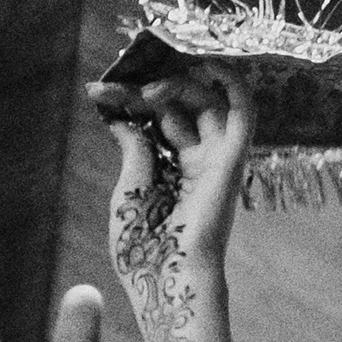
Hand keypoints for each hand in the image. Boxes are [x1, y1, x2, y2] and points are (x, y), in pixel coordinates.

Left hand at [95, 62, 254, 341]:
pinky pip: (242, 114)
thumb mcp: (129, 191)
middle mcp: (198, 162)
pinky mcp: (231, 161)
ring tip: (149, 88)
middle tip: (120, 89)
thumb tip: (123, 117)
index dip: (131, 102)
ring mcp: (216, 159)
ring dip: (179, 85)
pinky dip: (233, 86)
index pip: (157, 122)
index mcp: (172, 173)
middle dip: (150, 90)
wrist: (167, 279)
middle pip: (181, 107)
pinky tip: (210, 63)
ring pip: (207, 104)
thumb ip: (134, 151)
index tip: (99, 90)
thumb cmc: (144, 248)